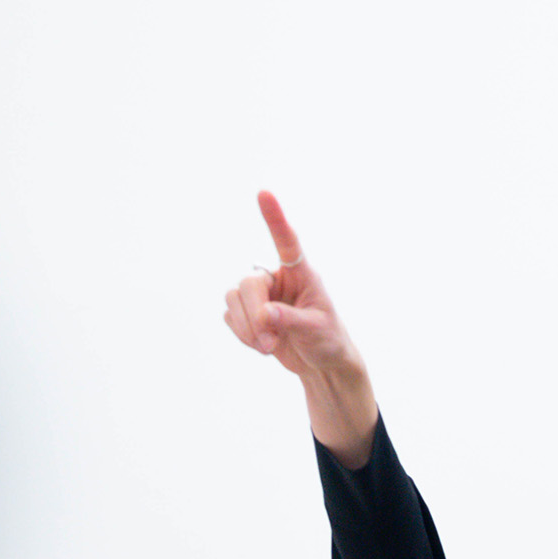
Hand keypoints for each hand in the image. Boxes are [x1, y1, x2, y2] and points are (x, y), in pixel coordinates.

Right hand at [220, 192, 377, 464]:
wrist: (321, 364)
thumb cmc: (328, 339)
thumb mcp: (316, 329)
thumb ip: (291, 320)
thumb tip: (265, 314)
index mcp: (301, 273)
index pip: (287, 241)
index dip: (275, 218)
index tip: (264, 193)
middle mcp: (278, 278)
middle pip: (248, 283)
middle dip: (253, 314)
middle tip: (269, 342)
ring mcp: (260, 295)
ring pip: (233, 298)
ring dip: (246, 327)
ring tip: (268, 347)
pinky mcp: (248, 313)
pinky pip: (230, 316)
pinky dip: (242, 334)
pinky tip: (261, 346)